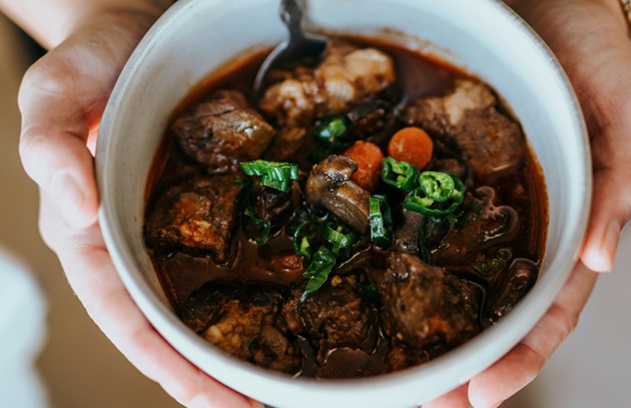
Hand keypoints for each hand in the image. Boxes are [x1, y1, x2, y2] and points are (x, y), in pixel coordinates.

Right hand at [18, 8, 261, 407]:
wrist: (131, 28)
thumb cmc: (88, 60)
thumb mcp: (54, 91)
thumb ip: (50, 143)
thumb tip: (75, 206)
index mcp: (90, 234)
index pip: (127, 317)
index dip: (167, 366)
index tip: (213, 404)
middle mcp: (131, 241)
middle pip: (169, 325)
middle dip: (208, 375)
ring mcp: (168, 226)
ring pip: (198, 302)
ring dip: (232, 347)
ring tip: (279, 384)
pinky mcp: (202, 202)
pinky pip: (226, 255)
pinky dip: (250, 291)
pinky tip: (285, 309)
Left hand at [426, 0, 630, 405]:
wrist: (548, 4)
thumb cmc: (596, 53)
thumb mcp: (629, 110)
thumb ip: (622, 181)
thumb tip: (601, 261)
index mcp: (571, 221)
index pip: (549, 307)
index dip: (521, 355)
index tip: (480, 396)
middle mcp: (524, 222)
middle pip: (496, 307)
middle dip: (466, 361)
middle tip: (425, 404)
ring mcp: (482, 200)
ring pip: (458, 276)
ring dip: (430, 327)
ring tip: (395, 374)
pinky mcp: (446, 170)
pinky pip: (421, 220)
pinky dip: (401, 256)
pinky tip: (371, 285)